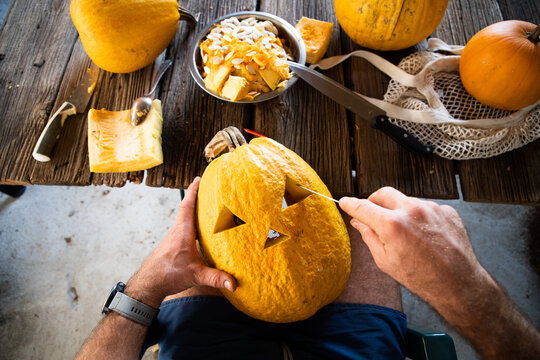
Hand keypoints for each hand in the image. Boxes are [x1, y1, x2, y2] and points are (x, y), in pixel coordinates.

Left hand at [125, 177, 235, 307]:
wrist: (148, 284)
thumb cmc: (168, 276)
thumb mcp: (195, 276)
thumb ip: (215, 278)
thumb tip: (233, 283)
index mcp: (182, 232)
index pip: (187, 206)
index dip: (193, 191)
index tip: (198, 179)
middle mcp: (177, 231)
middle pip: (187, 208)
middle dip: (196, 196)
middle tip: (208, 187)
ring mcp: (173, 237)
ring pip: (184, 218)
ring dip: (193, 209)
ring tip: (207, 204)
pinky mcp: (172, 244)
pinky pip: (183, 227)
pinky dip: (191, 222)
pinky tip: (199, 228)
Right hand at [339, 187, 484, 303]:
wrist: (457, 283)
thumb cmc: (420, 277)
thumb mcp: (385, 260)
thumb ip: (369, 236)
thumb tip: (358, 222)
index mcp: (392, 224)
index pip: (363, 206)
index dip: (350, 204)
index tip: (345, 202)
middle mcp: (411, 210)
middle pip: (383, 193)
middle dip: (374, 201)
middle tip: (373, 214)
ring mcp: (431, 208)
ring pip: (406, 201)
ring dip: (400, 211)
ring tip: (406, 234)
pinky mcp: (446, 211)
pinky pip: (426, 208)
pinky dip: (420, 217)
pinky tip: (424, 235)